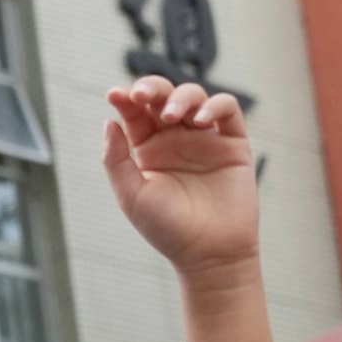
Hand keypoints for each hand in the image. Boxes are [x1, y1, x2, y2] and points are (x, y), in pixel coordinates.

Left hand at [99, 80, 258, 280]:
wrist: (209, 253)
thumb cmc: (168, 229)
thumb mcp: (132, 195)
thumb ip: (116, 159)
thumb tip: (109, 120)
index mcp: (148, 149)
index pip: (135, 113)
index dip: (126, 98)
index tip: (115, 95)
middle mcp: (175, 139)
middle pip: (163, 97)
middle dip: (152, 87)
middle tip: (143, 95)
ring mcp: (204, 138)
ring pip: (194, 97)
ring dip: (181, 97)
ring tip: (171, 115)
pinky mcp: (232, 143)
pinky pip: (227, 110)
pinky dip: (215, 105)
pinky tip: (200, 119)